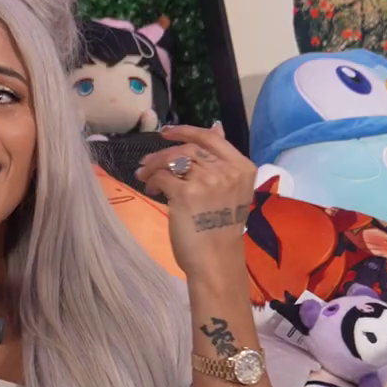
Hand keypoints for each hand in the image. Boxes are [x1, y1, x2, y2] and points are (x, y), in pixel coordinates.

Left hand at [135, 123, 255, 284]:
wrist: (216, 259)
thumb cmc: (222, 228)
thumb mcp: (230, 190)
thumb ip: (222, 160)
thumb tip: (215, 127)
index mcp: (242, 168)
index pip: (211, 138)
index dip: (186, 131)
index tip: (166, 132)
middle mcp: (227, 171)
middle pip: (188, 149)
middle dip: (163, 153)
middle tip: (147, 163)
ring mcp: (207, 181)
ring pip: (172, 160)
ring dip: (153, 165)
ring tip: (144, 175)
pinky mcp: (185, 194)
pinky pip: (162, 176)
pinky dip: (152, 180)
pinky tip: (151, 189)